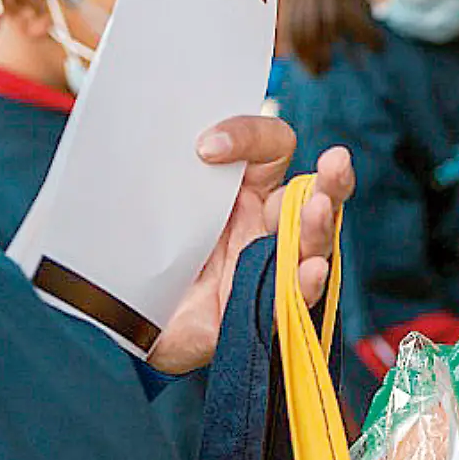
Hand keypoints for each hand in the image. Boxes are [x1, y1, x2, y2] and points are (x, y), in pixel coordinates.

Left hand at [147, 117, 354, 373]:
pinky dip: (309, 284)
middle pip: (314, 195)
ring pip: (314, 244)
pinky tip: (312, 271)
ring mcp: (271, 269)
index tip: (204, 147)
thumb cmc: (138, 258)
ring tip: (318, 210)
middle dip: (331, 179)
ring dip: (321, 226)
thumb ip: (154, 177)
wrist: (122, 323)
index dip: (248, 136)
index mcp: (242, 192)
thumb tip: (137, 141)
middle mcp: (265, 227)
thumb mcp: (143, 209)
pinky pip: (297, 300)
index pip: (269, 149)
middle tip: (335, 161)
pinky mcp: (264, 313)